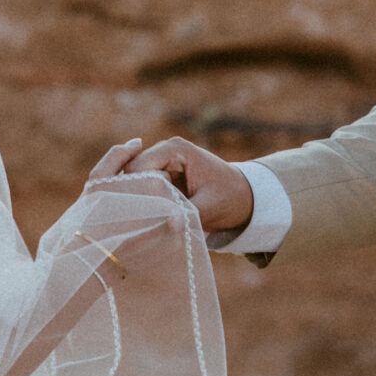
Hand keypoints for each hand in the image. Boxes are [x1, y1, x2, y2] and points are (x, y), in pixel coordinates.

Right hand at [91, 137, 254, 233]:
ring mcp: (163, 160)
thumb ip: (189, 214)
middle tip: (142, 222)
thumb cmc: (229, 199)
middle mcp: (165, 150)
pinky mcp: (163, 172)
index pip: (137, 167)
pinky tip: (151, 218)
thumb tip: (172, 225)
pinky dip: (147, 201)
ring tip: (147, 221)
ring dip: (140, 199)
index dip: (134, 191)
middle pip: (132, 172)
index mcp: (175, 149)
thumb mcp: (210, 208)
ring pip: (135, 180)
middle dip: (135, 195)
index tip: (140, 216)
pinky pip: (145, 186)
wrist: (243, 197)